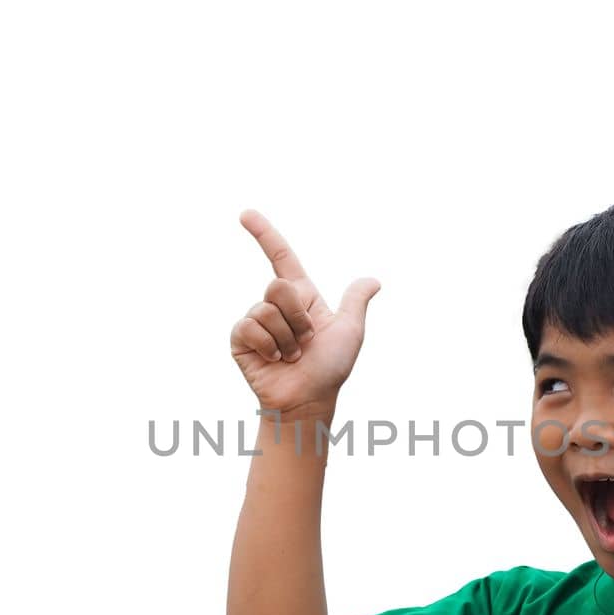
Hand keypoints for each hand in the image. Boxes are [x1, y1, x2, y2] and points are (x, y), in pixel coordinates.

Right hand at [230, 209, 380, 418]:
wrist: (308, 400)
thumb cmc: (330, 369)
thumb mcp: (350, 332)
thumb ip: (355, 302)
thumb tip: (373, 281)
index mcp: (301, 297)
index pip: (281, 257)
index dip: (264, 234)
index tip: (245, 214)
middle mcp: (276, 305)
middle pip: (278, 285)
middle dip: (298, 316)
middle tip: (306, 342)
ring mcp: (256, 321)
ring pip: (266, 309)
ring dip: (286, 337)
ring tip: (291, 356)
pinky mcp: (240, 339)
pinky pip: (250, 326)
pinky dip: (268, 345)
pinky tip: (274, 360)